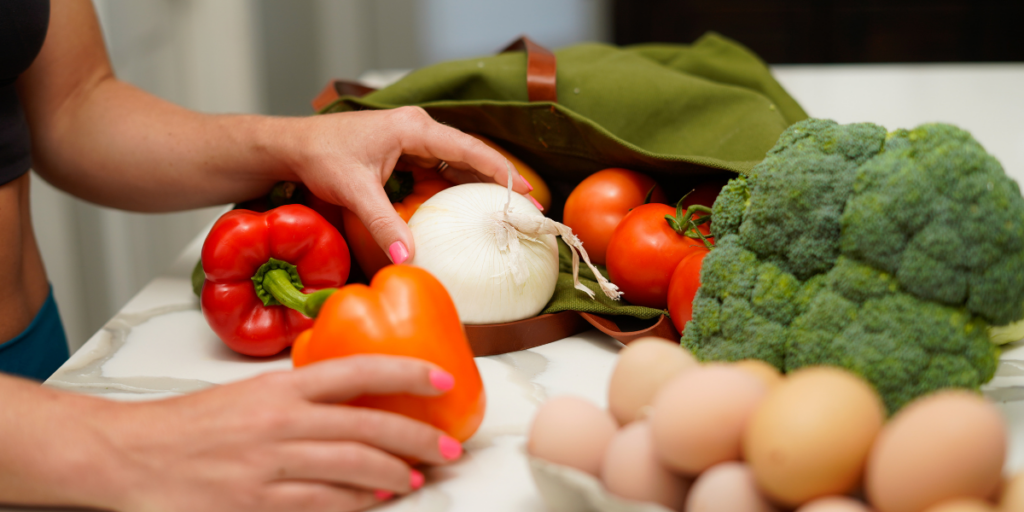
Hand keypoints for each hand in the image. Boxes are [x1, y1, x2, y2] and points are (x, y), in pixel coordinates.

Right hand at [90, 356, 462, 511]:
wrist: (134, 454)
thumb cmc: (193, 424)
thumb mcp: (252, 394)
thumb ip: (302, 398)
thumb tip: (356, 403)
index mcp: (281, 387)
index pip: (359, 369)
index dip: (408, 370)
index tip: (444, 377)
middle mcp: (281, 421)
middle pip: (367, 425)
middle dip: (417, 436)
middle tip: (448, 445)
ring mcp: (271, 465)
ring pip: (353, 467)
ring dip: (395, 473)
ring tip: (419, 475)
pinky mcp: (258, 503)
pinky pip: (323, 504)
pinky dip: (358, 502)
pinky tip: (378, 499)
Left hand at [277, 106, 532, 262]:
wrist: (291, 146)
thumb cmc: (320, 156)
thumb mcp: (354, 191)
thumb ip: (383, 225)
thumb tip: (408, 259)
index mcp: (413, 128)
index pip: (468, 149)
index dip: (501, 171)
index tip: (527, 191)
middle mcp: (418, 130)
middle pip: (469, 157)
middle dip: (498, 183)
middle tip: (527, 210)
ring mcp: (412, 142)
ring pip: (455, 166)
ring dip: (478, 188)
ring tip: (507, 214)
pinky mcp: (404, 155)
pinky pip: (438, 173)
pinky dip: (453, 192)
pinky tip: (467, 213)